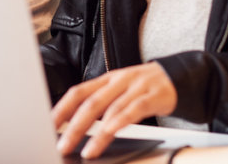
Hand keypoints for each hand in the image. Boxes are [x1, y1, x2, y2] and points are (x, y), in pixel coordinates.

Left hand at [53, 62, 176, 158]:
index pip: (78, 92)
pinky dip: (120, 122)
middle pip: (90, 103)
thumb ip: (101, 103)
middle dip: (74, 127)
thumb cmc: (144, 88)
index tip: (48, 126)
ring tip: (87, 151)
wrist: (178, 76)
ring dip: (96, 133)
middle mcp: (118, 81)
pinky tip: (111, 133)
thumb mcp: (119, 90)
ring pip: (110, 109)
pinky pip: (134, 110)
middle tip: (63, 146)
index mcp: (106, 80)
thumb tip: (76, 126)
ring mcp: (135, 87)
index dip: (62, 109)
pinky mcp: (153, 96)